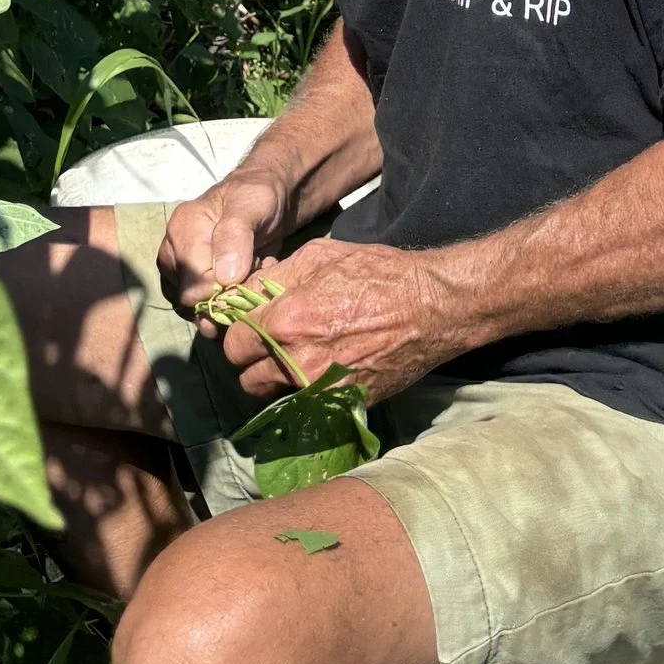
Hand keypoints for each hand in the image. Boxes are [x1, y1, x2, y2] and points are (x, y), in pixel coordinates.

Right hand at [158, 164, 291, 317]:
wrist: (270, 199)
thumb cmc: (259, 197)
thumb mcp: (252, 204)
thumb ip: (234, 235)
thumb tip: (223, 278)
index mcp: (181, 230)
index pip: (193, 286)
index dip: (225, 289)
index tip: (251, 273)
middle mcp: (175, 254)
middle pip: (193, 301)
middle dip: (229, 295)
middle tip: (254, 270)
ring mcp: (182, 272)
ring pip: (200, 309)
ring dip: (232, 300)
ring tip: (252, 273)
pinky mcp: (194, 285)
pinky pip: (207, 310)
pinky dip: (231, 303)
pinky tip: (247, 282)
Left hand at [212, 236, 465, 411]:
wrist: (430, 309)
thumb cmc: (377, 274)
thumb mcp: (321, 255)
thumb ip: (276, 277)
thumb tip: (245, 293)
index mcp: (287, 320)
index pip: (233, 343)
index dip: (239, 333)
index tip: (252, 326)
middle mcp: (296, 361)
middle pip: (245, 378)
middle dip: (253, 361)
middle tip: (271, 344)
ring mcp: (319, 390)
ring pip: (271, 397)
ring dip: (274, 381)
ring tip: (293, 359)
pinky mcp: (340, 406)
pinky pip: (302, 408)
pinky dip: (303, 394)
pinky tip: (318, 372)